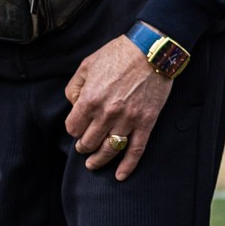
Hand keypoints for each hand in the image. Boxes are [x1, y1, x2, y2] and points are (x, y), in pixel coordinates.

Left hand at [63, 36, 173, 179]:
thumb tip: (74, 106)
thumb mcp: (86, 65)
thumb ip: (75, 87)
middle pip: (89, 142)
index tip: (77, 127)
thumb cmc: (118, 54)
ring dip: (99, 160)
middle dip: (84, 146)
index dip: (73, 129)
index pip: (73, 128)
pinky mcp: (146, 122)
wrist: (151, 49)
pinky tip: (120, 175)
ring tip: (93, 164)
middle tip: (84, 147)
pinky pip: (135, 149)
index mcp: (89, 100)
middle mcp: (106, 114)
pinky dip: (128, 166)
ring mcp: (128, 120)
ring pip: (109, 149)